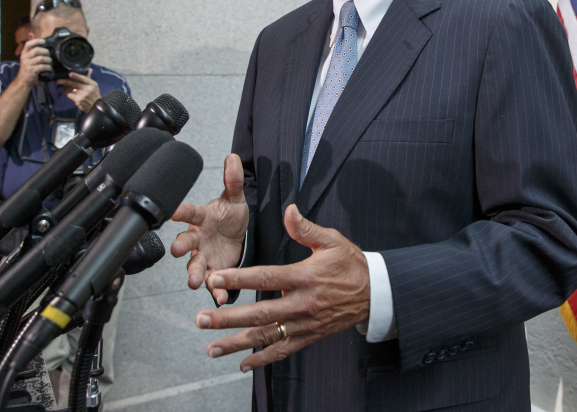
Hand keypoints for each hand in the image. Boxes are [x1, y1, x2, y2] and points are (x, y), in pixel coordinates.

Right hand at [15, 39, 51, 86]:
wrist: (23, 80)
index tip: (44, 41)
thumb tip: (31, 33)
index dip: (36, 41)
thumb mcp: (28, 57)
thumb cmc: (28, 67)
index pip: (28, 44)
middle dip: (46, 52)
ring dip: (48, 60)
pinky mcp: (31, 71)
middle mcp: (24, 57)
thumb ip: (31, 46)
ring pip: (41, 59)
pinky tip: (49, 68)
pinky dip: (48, 67)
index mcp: (24, 53)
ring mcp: (27, 64)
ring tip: (50, 62)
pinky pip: (42, 67)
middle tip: (49, 55)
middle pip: (37, 50)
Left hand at [57, 70, 100, 112]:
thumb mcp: (94, 86)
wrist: (96, 107)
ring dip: (66, 87)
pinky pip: (70, 95)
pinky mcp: (78, 100)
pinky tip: (67, 92)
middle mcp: (88, 89)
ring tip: (64, 86)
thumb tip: (89, 69)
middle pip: (75, 84)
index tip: (70, 74)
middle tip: (58, 81)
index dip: (76, 76)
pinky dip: (67, 93)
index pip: (84, 79)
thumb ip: (89, 78)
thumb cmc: (94, 95)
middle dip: (65, 82)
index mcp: (92, 84)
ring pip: (71, 89)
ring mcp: (83, 95)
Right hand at [171, 154, 250, 303]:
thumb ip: (233, 181)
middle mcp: (198, 238)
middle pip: (185, 242)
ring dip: (194, 274)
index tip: (172, 211)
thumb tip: (233, 157)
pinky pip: (212, 283)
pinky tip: (220, 297)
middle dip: (180, 246)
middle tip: (176, 250)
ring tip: (196, 282)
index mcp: (201, 218)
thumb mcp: (235, 199)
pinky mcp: (213, 272)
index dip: (180, 211)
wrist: (238, 237)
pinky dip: (215, 290)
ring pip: (194, 266)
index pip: (189, 212)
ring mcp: (203, 256)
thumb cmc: (230, 216)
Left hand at [192, 204, 369, 372]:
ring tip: (211, 348)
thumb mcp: (332, 240)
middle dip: (227, 317)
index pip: (265, 277)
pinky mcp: (309, 336)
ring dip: (237, 343)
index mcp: (305, 276)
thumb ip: (306, 228)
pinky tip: (242, 365)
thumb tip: (288, 210)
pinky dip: (262, 359)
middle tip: (201, 319)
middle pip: (260, 313)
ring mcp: (304, 323)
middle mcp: (302, 303)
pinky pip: (283, 351)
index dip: (238, 278)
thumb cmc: (351, 263)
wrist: (375, 293)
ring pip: (267, 336)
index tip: (215, 278)